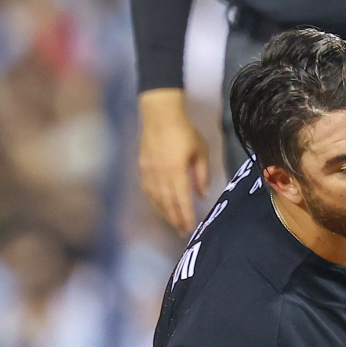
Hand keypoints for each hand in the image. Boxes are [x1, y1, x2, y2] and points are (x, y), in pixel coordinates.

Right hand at [139, 88, 209, 234]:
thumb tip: (203, 195)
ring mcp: (149, 172)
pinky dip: (155, 203)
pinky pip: (148, 192)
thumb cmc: (184, 131)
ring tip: (173, 223)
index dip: (186, 216)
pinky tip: (161, 208)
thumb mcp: (200, 151)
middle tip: (182, 232)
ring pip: (156, 200)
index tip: (190, 228)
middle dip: (176, 220)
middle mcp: (160, 175)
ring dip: (165, 214)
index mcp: (176, 171)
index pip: (181, 200)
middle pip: (168, 204)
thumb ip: (202, 175)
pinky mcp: (142, 168)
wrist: (160, 115)